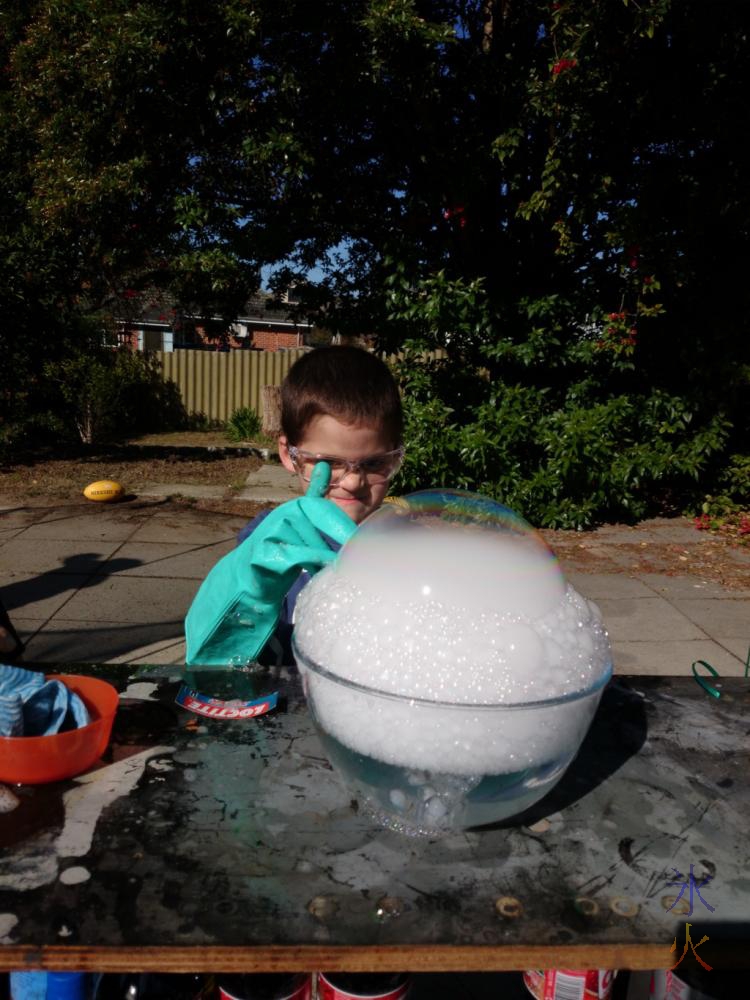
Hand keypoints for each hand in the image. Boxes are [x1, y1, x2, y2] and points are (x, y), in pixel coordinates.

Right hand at [184, 462, 356, 665]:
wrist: (252, 573)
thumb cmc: (285, 548)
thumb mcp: (302, 522)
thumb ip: (314, 496)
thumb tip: (324, 464)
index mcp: (296, 506)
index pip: (323, 508)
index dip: (342, 524)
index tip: (361, 539)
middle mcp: (282, 514)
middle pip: (317, 526)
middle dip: (336, 541)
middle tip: (351, 556)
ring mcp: (271, 532)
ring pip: (308, 542)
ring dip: (322, 557)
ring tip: (328, 568)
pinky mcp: (263, 552)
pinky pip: (295, 556)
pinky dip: (309, 563)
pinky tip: (317, 572)